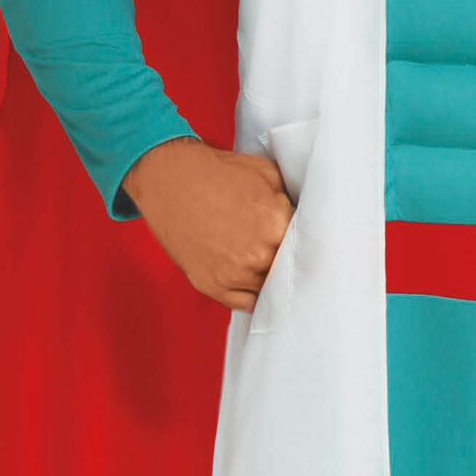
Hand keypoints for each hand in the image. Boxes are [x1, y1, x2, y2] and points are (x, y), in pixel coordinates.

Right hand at [122, 139, 293, 309]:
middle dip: (283, 258)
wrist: (169, 178)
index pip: (306, 245)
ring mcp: (235, 274)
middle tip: (274, 248)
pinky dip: (249, 293)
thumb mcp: (266, 172)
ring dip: (266, 276)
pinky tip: (247, 277)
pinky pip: (245, 303)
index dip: (301, 241)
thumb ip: (289, 200)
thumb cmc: (216, 172)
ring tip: (256, 259)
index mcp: (277, 225)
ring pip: (267, 287)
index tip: (298, 241)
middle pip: (287, 269)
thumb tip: (303, 217)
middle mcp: (259, 254)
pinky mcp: (212, 285)